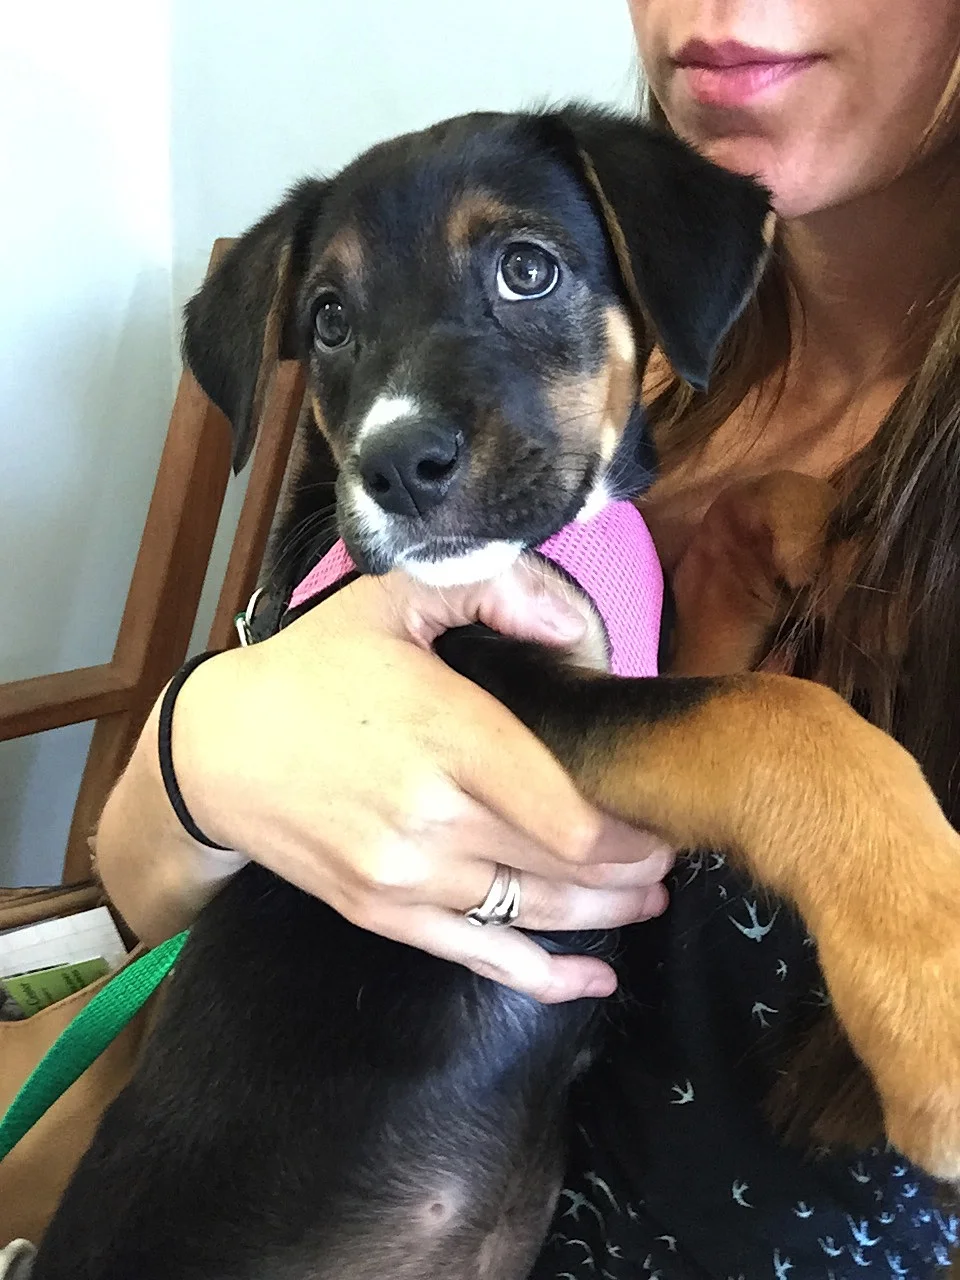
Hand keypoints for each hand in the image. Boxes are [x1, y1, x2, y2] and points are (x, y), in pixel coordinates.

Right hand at [172, 562, 673, 1002]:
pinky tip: (595, 978)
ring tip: (651, 896)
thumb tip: (573, 627)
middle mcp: (431, 819)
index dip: (640, 827)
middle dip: (638, 866)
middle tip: (672, 846)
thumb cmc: (313, 670)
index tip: (670, 808)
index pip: (574, 813)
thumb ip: (488, 587)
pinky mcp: (382, 915)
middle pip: (569, 868)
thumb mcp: (388, 595)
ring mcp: (404, 879)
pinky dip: (547, 977)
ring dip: (609, 913)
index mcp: (448, 735)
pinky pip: (482, 959)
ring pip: (537, 915)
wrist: (215, 753)